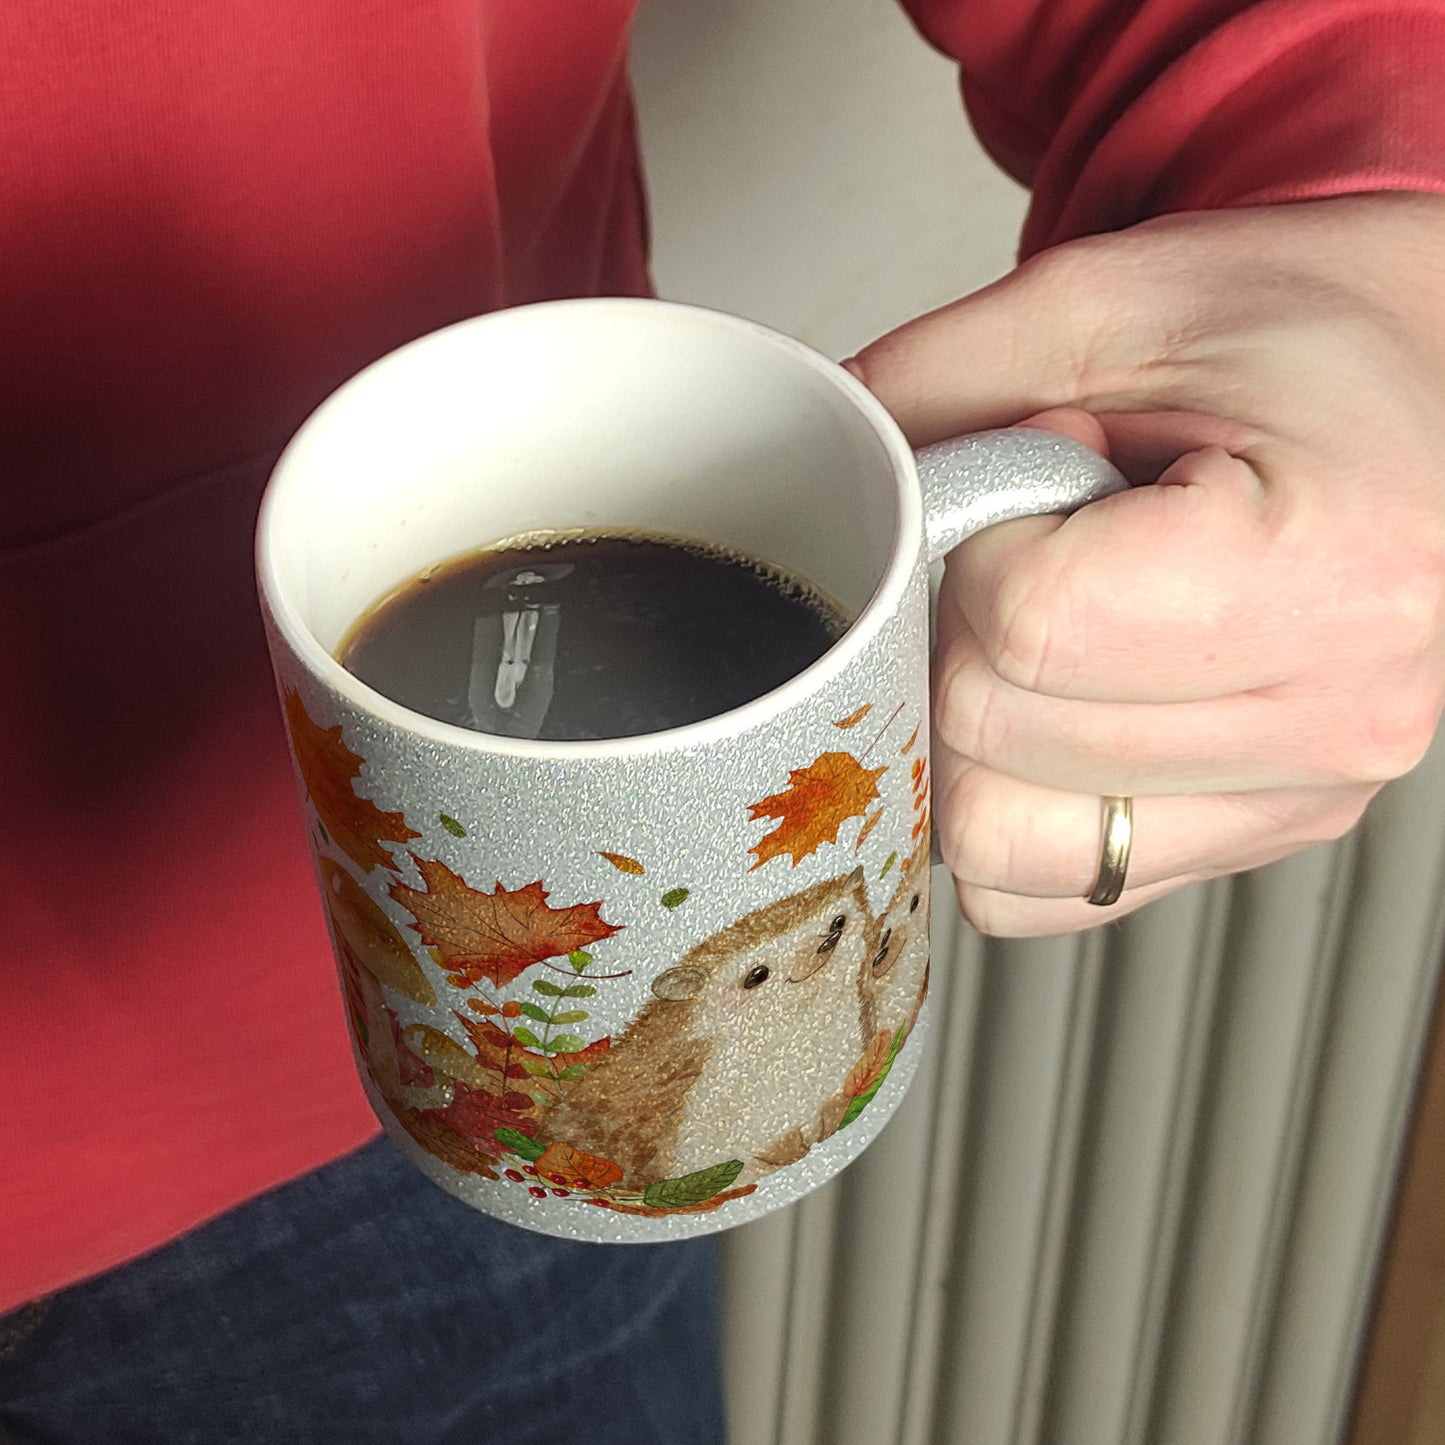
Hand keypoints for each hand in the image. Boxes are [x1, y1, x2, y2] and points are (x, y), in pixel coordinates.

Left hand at [848, 193, 1444, 935]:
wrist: (1436, 385)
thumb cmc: (1314, 334)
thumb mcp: (1123, 298)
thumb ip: (944, 377)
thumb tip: (818, 461)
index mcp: (1327, 564)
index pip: (1025, 628)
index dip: (969, 549)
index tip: (1019, 487)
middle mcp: (1334, 714)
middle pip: (991, 740)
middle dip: (954, 632)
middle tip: (1028, 548)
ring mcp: (1298, 799)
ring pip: (995, 841)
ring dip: (963, 731)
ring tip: (1046, 627)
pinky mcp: (1254, 839)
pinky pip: (1038, 888)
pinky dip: (998, 808)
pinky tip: (1046, 709)